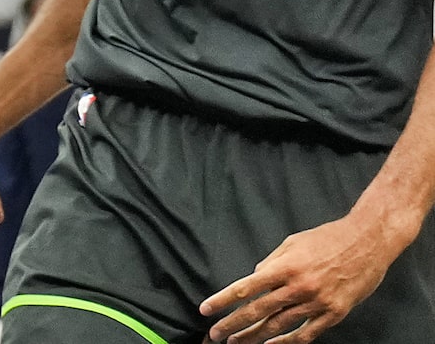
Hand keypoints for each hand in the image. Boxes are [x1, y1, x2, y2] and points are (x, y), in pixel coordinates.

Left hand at [203, 211, 408, 342]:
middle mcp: (298, 288)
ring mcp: (317, 303)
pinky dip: (287, 342)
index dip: (222, 301)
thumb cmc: (327, 238)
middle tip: (215, 334)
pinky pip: (306, 333)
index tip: (206, 310)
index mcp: (284, 267)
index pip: (244, 288)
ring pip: (279, 326)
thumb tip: (254, 278)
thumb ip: (271, 263)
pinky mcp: (334, 314)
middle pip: (257, 311)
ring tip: (236, 342)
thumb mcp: (292, 243)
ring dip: (255, 336)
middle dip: (233, 325)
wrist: (367, 242)